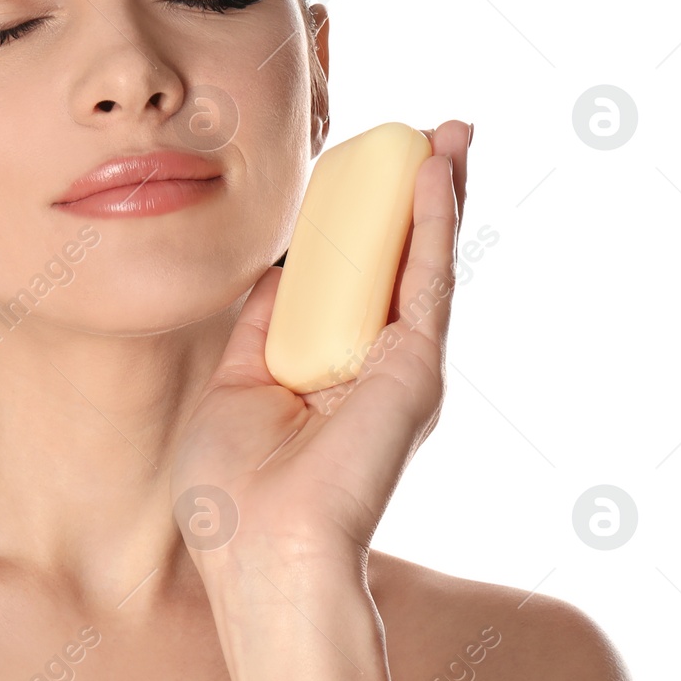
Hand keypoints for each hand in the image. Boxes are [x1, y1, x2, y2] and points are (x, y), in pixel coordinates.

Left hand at [171, 120, 471, 580]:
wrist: (261, 548)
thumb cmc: (234, 491)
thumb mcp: (237, 384)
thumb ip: (263, 324)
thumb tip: (277, 267)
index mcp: (328, 370)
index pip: (349, 278)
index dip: (353, 222)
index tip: (354, 167)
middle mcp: (373, 364)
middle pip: (398, 262)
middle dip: (413, 197)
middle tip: (426, 135)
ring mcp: (400, 364)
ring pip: (425, 261)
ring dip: (437, 193)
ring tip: (447, 133)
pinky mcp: (416, 366)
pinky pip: (429, 279)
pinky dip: (434, 221)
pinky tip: (435, 171)